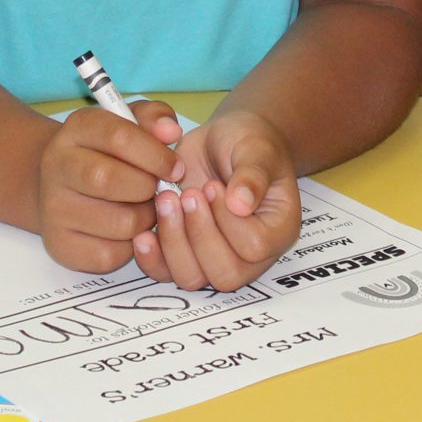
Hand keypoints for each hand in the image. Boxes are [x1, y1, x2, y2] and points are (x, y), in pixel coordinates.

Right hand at [33, 99, 180, 273]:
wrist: (66, 186)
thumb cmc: (111, 153)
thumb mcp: (131, 124)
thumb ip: (155, 118)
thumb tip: (171, 131)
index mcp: (78, 129)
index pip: (118, 137)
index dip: (155, 154)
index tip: (176, 168)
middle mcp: (57, 166)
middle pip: (109, 180)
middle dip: (148, 188)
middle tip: (158, 190)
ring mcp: (54, 208)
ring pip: (118, 223)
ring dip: (145, 219)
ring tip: (144, 208)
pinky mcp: (60, 245)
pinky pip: (110, 254)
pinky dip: (129, 246)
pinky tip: (126, 229)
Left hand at [132, 109, 300, 291]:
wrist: (223, 143)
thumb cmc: (248, 144)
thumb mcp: (256, 149)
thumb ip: (252, 174)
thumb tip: (241, 204)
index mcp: (278, 231)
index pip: (255, 246)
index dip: (228, 220)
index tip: (212, 186)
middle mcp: (251, 257)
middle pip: (225, 274)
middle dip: (199, 234)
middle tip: (187, 194)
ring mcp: (215, 260)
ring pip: (192, 278)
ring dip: (173, 242)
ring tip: (166, 200)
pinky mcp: (185, 255)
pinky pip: (166, 273)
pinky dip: (151, 257)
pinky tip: (143, 232)